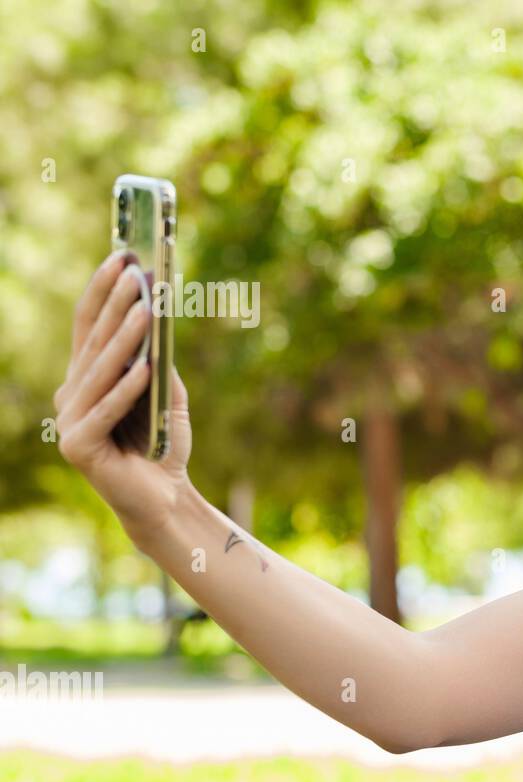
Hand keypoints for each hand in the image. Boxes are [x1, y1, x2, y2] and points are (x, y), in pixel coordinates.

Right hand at [54, 250, 193, 548]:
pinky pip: (108, 410)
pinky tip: (145, 367)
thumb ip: (159, 365)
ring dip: (125, 338)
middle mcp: (71, 396)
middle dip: (115, 303)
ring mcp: (71, 421)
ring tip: (145, 308)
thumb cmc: (164, 447)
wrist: (164, 499)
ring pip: (100, 372)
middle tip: (132, 271)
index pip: (90, 327)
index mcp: (86, 380)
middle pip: (94, 343)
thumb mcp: (167, 398)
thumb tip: (159, 322)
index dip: (102, 291)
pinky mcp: (78, 447)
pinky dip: (127, 388)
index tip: (121, 257)